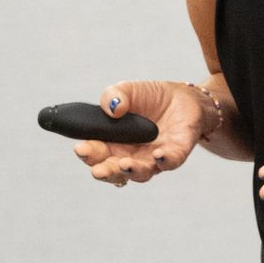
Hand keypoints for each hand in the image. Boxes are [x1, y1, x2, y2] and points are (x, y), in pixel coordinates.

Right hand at [74, 80, 207, 188]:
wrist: (182, 98)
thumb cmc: (149, 98)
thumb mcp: (127, 90)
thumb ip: (113, 96)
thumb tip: (113, 108)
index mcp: (113, 142)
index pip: (96, 153)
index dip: (88, 153)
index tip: (81, 149)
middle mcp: (130, 156)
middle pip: (114, 170)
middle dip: (105, 171)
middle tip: (97, 169)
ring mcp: (152, 158)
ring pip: (140, 172)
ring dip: (131, 170)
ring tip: (124, 164)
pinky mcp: (176, 154)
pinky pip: (170, 162)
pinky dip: (164, 160)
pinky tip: (159, 155)